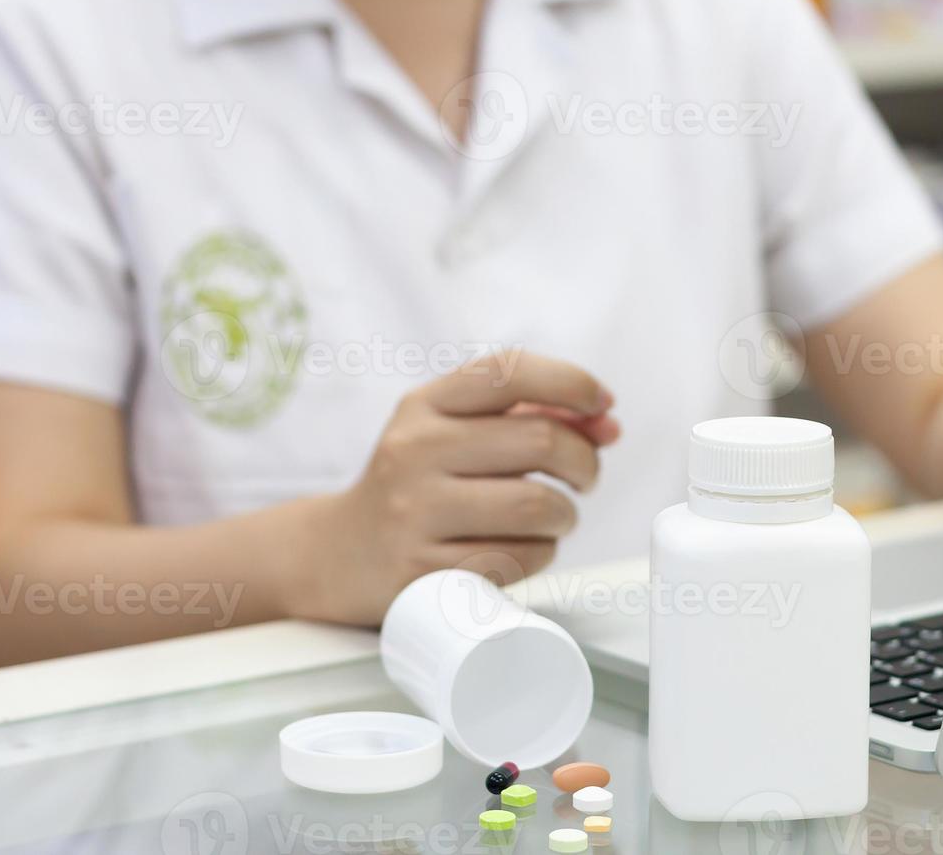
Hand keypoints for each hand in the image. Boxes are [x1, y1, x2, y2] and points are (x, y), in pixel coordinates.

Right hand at [296, 353, 619, 625]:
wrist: (337, 554)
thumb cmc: (416, 486)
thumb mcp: (451, 432)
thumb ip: (527, 415)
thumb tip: (606, 422)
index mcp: (424, 406)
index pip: (509, 372)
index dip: (572, 383)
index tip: (601, 406)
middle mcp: (414, 451)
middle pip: (540, 440)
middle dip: (584, 461)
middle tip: (583, 477)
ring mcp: (414, 513)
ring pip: (537, 505)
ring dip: (565, 515)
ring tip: (554, 517)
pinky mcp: (422, 571)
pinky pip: (518, 559)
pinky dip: (540, 553)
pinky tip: (522, 548)